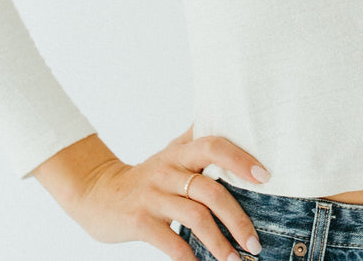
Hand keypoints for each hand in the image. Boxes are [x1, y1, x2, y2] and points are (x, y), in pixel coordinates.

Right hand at [33, 128, 268, 259]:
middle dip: (237, 218)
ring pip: (195, 218)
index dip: (240, 159)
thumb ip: (198, 138)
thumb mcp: (171, 151)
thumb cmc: (147, 175)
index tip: (265, 177)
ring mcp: (154, 196)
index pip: (214, 145)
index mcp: (181, 152)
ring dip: (220, 243)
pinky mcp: (140, 222)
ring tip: (236, 260)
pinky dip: (190, 258)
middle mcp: (168, 171)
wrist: (97, 194)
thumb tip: (231, 116)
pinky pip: (171, 242)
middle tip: (255, 242)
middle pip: (211, 190)